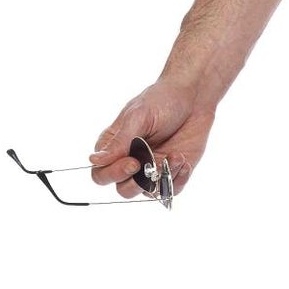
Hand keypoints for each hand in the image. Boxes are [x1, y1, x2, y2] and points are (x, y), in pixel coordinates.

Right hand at [89, 80, 212, 199]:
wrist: (193, 96)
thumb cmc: (161, 100)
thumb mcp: (138, 117)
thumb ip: (119, 141)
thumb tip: (94, 160)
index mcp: (114, 147)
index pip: (101, 173)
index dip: (114, 174)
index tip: (133, 162)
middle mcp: (130, 161)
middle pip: (122, 189)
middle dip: (136, 183)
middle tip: (151, 167)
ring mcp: (151, 169)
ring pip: (147, 192)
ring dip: (161, 179)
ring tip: (176, 156)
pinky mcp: (172, 172)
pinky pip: (170, 190)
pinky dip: (178, 180)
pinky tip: (183, 160)